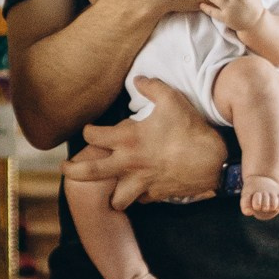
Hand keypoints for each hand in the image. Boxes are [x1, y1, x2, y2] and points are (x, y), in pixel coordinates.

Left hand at [82, 82, 224, 210]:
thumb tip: (138, 78)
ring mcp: (141, 183)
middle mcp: (129, 163)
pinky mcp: (156, 195)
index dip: (88, 131)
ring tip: (108, 188)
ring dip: (110, 194)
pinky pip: (140, 199)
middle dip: (73, 172)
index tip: (90, 130)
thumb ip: (151, 86)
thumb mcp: (172, 99)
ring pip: (115, 199)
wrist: (214, 161)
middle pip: (89, 173)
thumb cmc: (191, 129)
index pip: (92, 136)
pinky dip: (137, 195)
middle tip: (65, 170)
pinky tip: (140, 188)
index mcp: (128, 139)